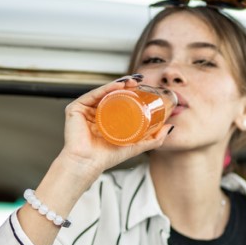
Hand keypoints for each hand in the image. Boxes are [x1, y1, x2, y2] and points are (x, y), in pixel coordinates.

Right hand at [56, 75, 173, 182]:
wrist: (89, 163)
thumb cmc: (107, 157)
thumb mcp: (136, 145)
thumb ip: (153, 139)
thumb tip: (170, 128)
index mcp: (104, 118)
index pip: (118, 100)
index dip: (130, 91)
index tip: (143, 85)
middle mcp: (93, 112)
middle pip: (110, 93)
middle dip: (125, 84)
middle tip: (138, 81)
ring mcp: (84, 110)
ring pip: (103, 92)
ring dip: (118, 83)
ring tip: (131, 81)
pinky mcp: (75, 109)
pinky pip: (92, 95)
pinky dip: (105, 88)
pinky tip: (117, 85)